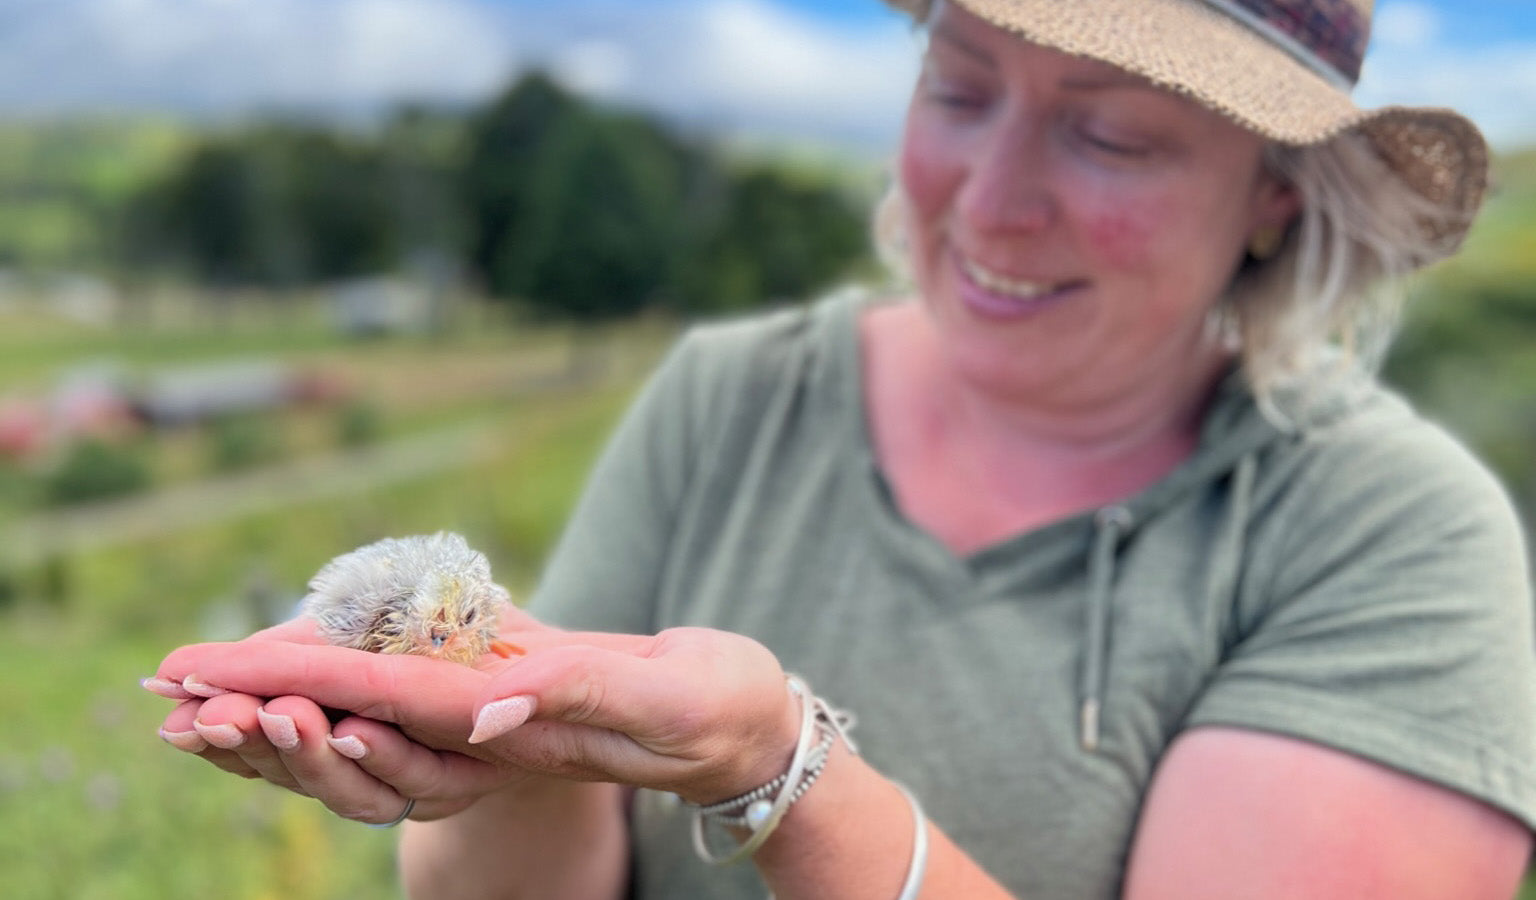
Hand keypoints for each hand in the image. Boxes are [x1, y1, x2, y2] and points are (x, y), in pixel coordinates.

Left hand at [149, 614, 801, 807]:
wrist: (747, 728)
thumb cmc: (720, 710)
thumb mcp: (664, 703)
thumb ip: (579, 698)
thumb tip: (488, 706)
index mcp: (511, 726)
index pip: (379, 699)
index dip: (291, 682)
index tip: (210, 671)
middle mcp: (484, 730)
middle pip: (353, 720)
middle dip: (258, 701)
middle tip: (165, 681)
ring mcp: (492, 714)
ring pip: (370, 708)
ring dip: (289, 693)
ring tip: (206, 678)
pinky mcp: (509, 688)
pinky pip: (413, 681)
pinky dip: (352, 665)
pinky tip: (317, 646)